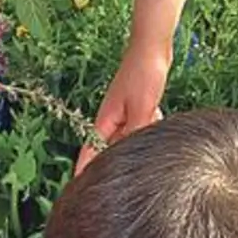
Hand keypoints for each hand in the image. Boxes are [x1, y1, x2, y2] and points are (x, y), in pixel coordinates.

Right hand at [75, 40, 171, 173]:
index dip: (83, 171)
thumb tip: (132, 156)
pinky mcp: (137, 107)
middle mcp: (112, 119)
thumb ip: (136, 133)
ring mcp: (124, 113)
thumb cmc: (144, 73)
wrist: (153, 46)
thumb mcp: (143, 108)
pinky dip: (146, 130)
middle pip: (108, 149)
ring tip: (143, 155)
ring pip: (126, 139)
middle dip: (110, 164)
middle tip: (115, 186)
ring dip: (133, 145)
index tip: (79, 191)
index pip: (89, 152)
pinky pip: (138, 128)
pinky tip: (158, 124)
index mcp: (106, 120)